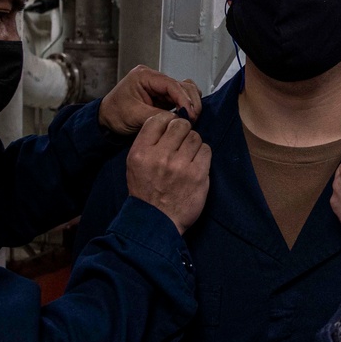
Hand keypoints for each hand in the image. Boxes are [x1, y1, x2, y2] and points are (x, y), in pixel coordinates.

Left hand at [99, 65, 202, 135]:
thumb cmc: (114, 114)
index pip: (171, 84)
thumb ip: (157, 116)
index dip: (183, 98)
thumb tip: (178, 119)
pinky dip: (187, 106)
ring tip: (191, 118)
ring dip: (191, 103)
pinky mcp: (163, 97)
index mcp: (144, 76)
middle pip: (182, 84)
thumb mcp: (134, 115)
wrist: (106, 121)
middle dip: (190, 101)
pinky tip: (186, 116)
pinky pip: (181, 98)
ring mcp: (160, 87)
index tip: (189, 113)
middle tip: (192, 118)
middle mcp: (154, 79)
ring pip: (185, 90)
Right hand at [126, 111, 210, 234]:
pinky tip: (196, 164)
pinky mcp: (198, 175)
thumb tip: (168, 122)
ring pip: (195, 136)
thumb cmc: (146, 192)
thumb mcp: (134, 165)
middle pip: (180, 125)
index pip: (158, 119)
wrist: (156, 221)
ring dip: (193, 143)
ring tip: (188, 156)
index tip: (171, 129)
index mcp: (141, 152)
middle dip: (183, 130)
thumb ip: (148, 142)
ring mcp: (180, 166)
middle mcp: (160, 156)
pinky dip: (202, 155)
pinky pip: (206, 150)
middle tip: (182, 142)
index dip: (168, 120)